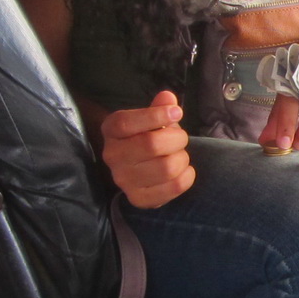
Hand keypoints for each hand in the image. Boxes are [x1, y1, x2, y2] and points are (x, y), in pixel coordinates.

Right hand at [100, 90, 195, 207]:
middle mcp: (112, 156)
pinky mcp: (138, 199)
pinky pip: (173, 187)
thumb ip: (158, 106)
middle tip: (180, 138)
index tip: (177, 112)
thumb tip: (168, 98)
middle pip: (152, 144)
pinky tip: (183, 170)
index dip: (156, 116)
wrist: (134, 165)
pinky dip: (187, 176)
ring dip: (182, 158)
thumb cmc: (144, 134)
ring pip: (166, 167)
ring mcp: (123, 180)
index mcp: (111, 130)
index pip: (127, 123)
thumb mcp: (148, 116)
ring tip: (179, 155)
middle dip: (177, 138)